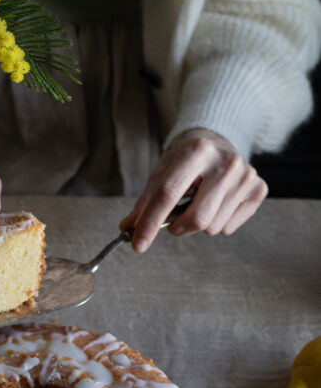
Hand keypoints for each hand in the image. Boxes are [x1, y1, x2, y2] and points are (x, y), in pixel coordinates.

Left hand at [119, 129, 267, 251]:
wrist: (215, 143)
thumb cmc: (184, 162)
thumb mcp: (161, 174)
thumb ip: (145, 203)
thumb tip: (128, 230)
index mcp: (196, 151)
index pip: (168, 194)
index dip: (150, 223)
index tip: (137, 245)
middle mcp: (226, 161)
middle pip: (197, 218)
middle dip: (178, 228)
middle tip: (173, 222)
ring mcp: (247, 175)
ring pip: (212, 227)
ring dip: (198, 225)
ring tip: (199, 204)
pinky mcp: (259, 189)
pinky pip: (228, 228)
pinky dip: (216, 224)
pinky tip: (217, 204)